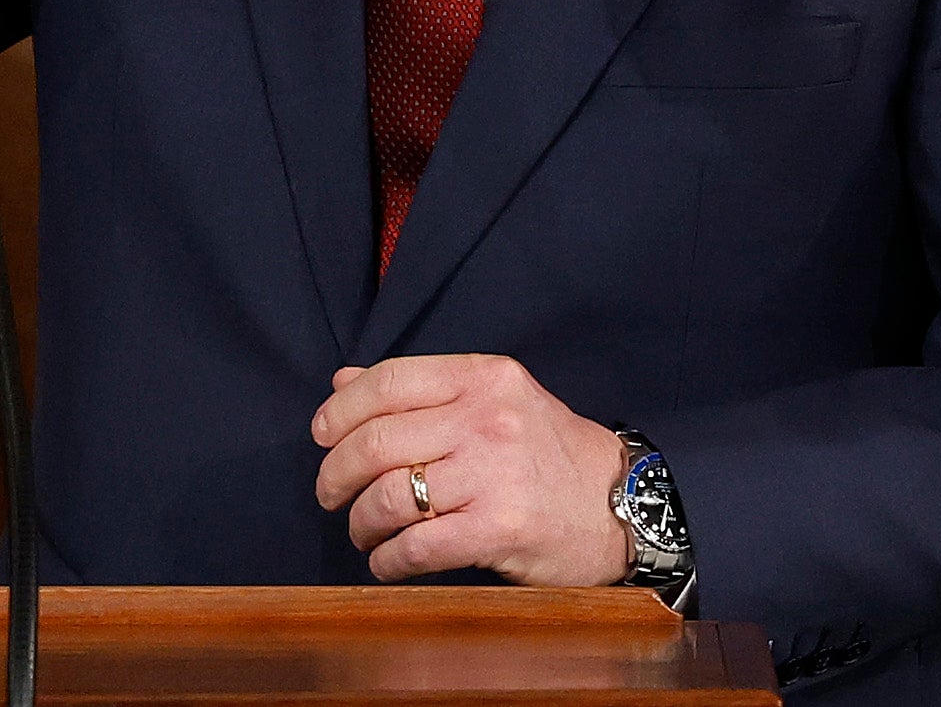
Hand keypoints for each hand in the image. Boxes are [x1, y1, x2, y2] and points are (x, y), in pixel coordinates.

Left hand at [311, 354, 632, 586]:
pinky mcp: (497, 529)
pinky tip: (388, 561)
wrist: (618, 505)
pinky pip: (414, 547)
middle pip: (376, 442)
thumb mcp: (496, 402)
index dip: (340, 410)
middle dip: (335, 474)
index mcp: (485, 378)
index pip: (389, 381)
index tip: (322, 435)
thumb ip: (422, 391)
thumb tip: (342, 382)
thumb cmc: (547, 454)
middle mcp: (488, 419)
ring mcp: (493, 475)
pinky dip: (386, 560)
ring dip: (360, 523)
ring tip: (364, 532)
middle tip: (330, 494)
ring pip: (387, 497)